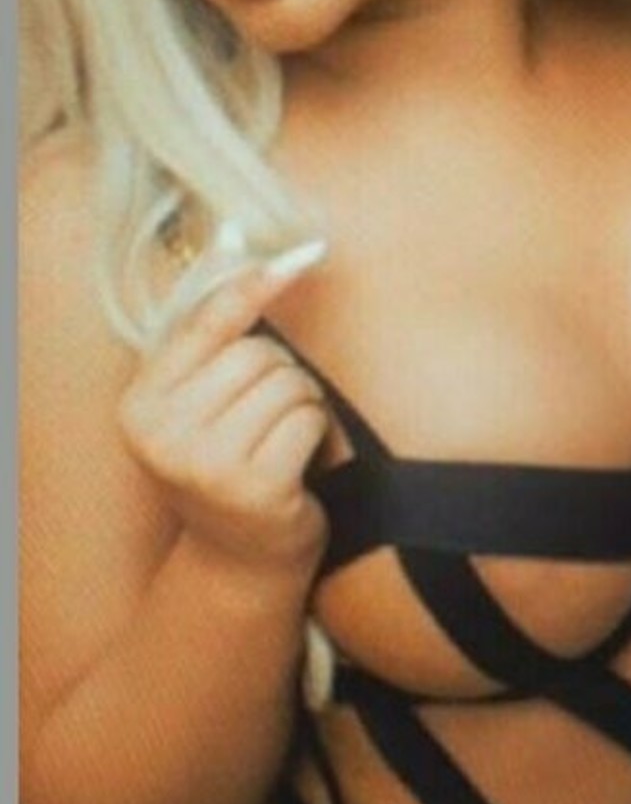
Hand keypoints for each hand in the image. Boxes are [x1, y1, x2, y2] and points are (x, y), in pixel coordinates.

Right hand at [118, 256, 329, 576]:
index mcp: (140, 405)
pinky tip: (300, 461)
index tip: (297, 255)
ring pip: (288, 382)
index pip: (205, 324)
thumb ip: (210, 336)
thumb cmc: (225, 466)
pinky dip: (317, 432)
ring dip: (302, 402)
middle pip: (257, 353)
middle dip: (281, 373)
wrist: (240, 561)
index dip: (252, 286)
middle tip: (271, 413)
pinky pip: (309, 418)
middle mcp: (163, 434)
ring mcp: (208, 464)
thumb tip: (239, 242)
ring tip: (284, 437)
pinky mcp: (256, 487)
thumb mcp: (197, 405)